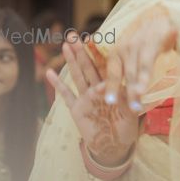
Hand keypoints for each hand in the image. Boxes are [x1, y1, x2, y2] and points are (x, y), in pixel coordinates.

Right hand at [47, 38, 140, 166]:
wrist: (114, 145)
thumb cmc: (125, 127)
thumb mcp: (130, 112)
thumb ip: (128, 99)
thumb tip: (131, 88)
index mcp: (111, 87)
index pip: (104, 66)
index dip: (98, 52)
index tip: (93, 37)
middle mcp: (96, 89)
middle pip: (88, 67)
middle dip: (81, 51)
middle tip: (73, 35)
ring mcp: (85, 98)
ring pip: (77, 76)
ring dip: (71, 62)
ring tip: (64, 46)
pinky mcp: (76, 109)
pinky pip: (66, 95)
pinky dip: (58, 85)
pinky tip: (49, 72)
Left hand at [104, 5, 176, 109]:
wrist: (164, 15)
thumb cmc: (149, 38)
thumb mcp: (134, 51)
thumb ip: (126, 68)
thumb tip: (112, 87)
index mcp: (118, 52)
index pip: (111, 72)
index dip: (108, 86)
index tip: (105, 101)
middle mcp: (124, 49)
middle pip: (119, 74)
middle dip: (119, 92)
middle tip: (119, 109)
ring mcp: (137, 46)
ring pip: (132, 72)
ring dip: (133, 90)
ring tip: (135, 107)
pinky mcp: (151, 44)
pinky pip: (146, 65)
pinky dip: (144, 78)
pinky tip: (142, 90)